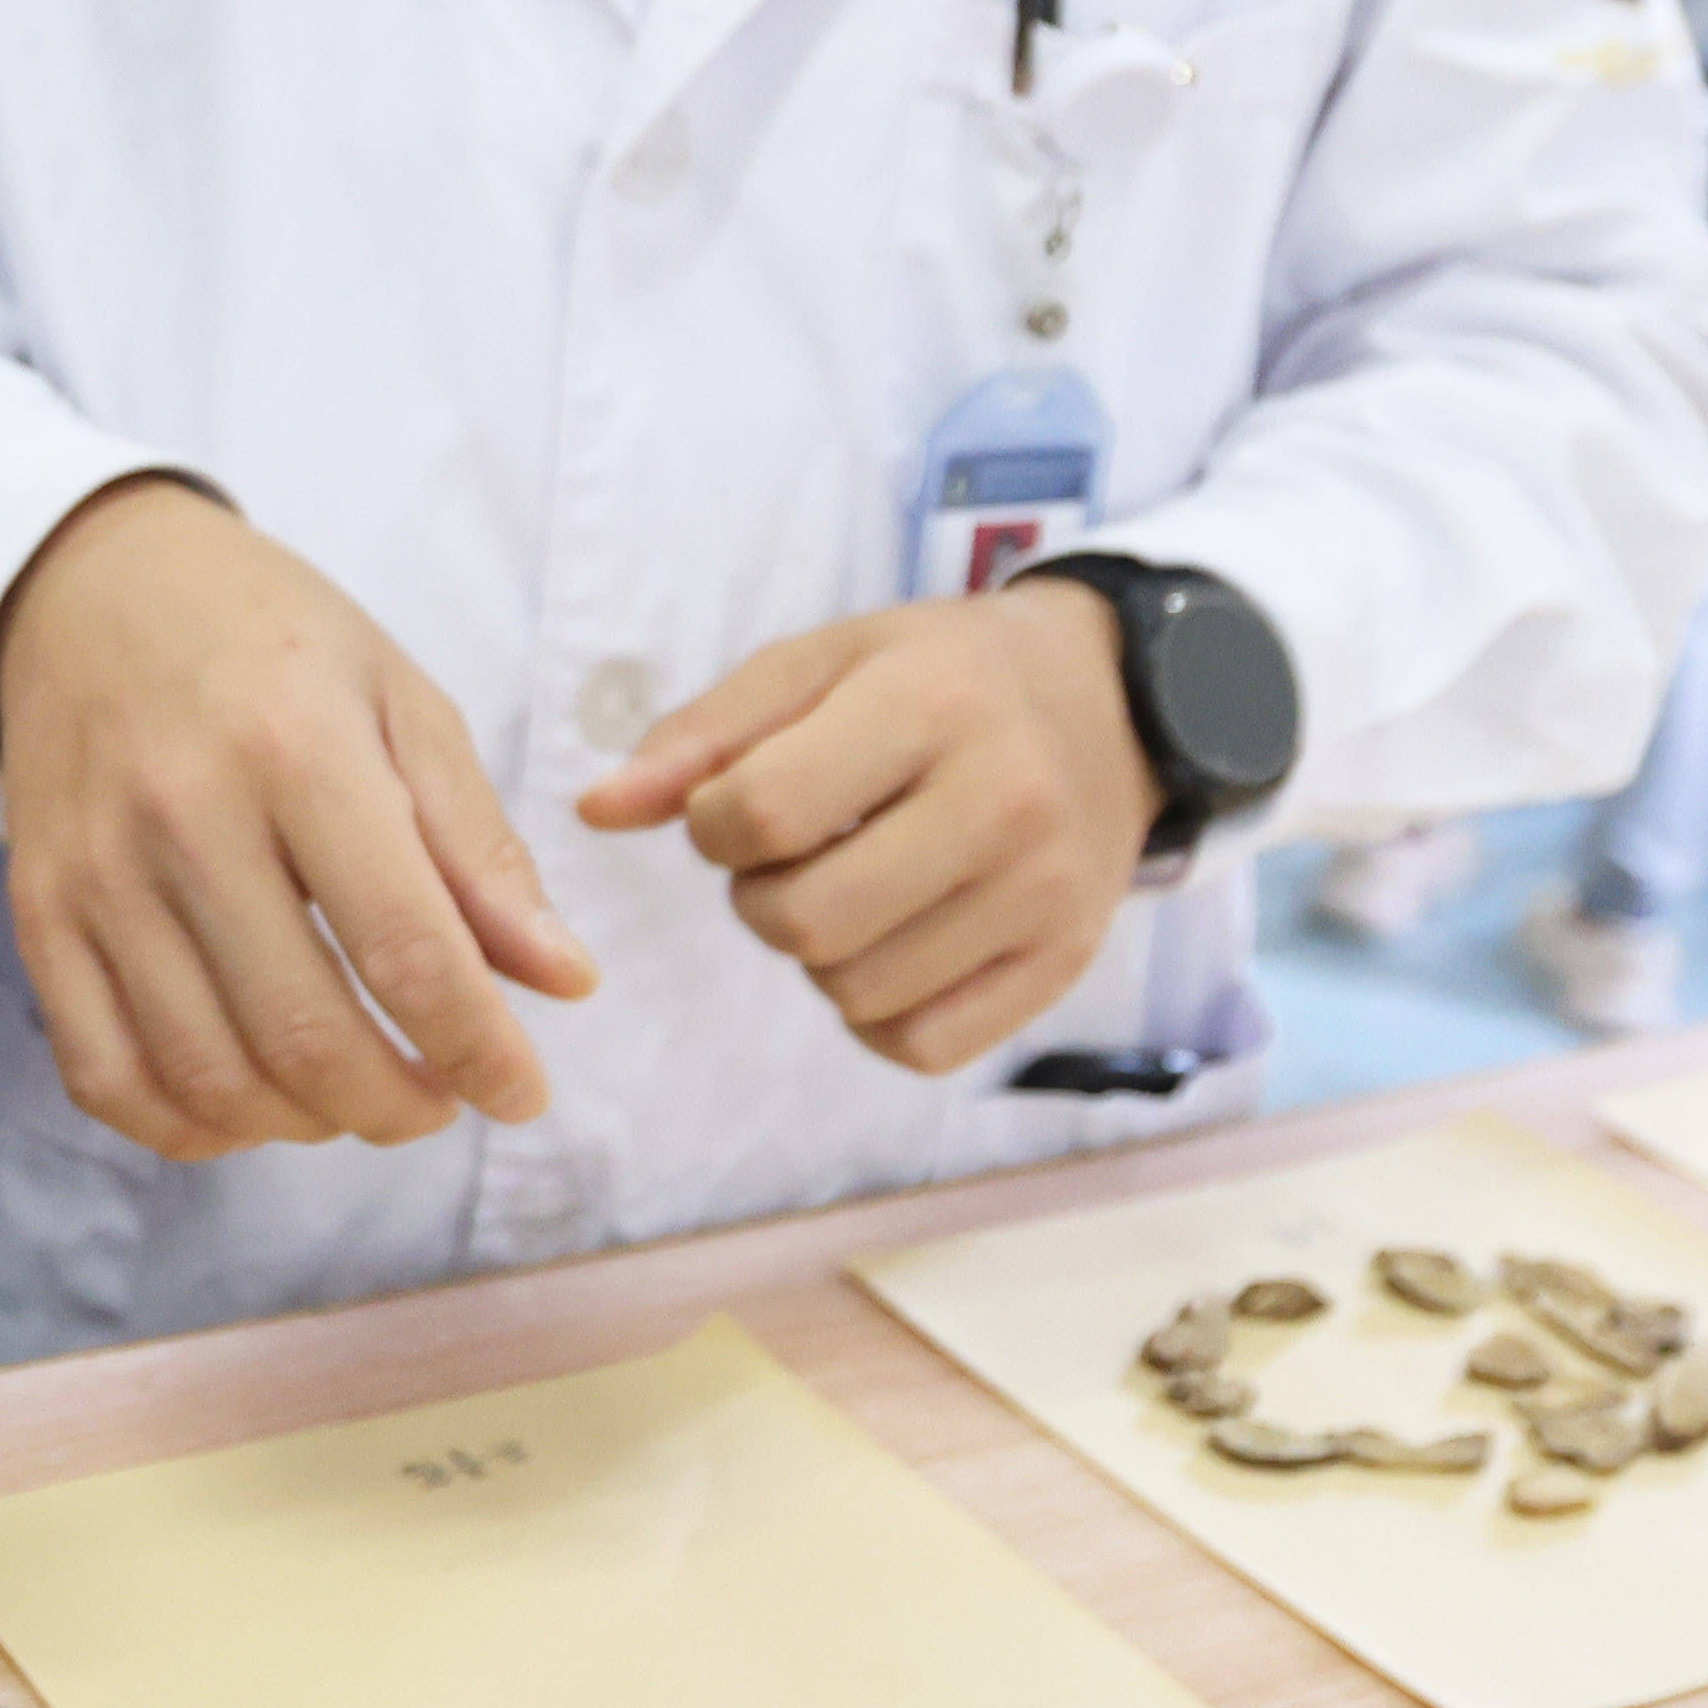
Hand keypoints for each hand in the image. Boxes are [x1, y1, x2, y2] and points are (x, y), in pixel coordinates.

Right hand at [0, 476, 589, 1156]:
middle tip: (439, 1100)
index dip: (478, 1049)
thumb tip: (562, 981)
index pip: (405, 948)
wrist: (90, 586)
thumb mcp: (401, 701)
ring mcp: (96, 873)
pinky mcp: (37, 914)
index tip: (521, 1094)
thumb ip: (479, 847)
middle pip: (304, 1033)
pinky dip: (187, 1129)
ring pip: (207, 1073)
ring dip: (305, 1123)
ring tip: (356, 1096)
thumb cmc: (270, 641)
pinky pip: (105, 1076)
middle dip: (397, 1105)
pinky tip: (251, 1108)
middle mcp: (183, 814)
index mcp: (296, 747)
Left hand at [583, 575, 1162, 1075]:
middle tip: (795, 855)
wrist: (1111, 703)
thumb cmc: (942, 677)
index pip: (761, 812)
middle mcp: (1003, 801)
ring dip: (819, 954)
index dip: (712, 825)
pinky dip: (877, 1012)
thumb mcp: (825, 661)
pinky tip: (894, 942)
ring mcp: (1043, 893)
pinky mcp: (1063, 963)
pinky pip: (918, 1045)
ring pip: (854, 991)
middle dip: (761, 898)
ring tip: (855, 885)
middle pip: (803, 921)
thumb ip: (704, 733)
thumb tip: (596, 811)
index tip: (736, 807)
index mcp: (931, 705)